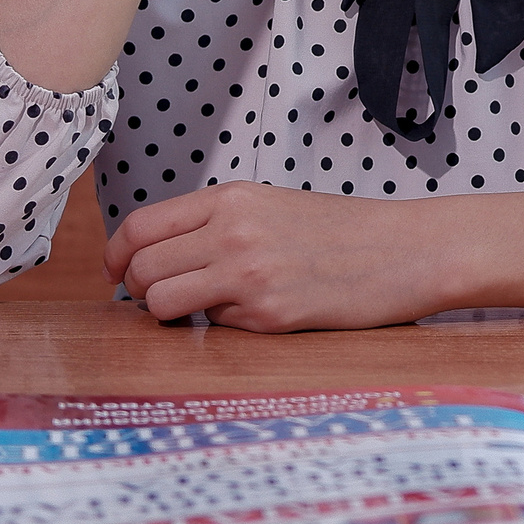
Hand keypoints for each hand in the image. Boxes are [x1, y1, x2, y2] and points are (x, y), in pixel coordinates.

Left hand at [105, 181, 463, 330]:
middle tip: (160, 298)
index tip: (116, 273)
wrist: (407, 251)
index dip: (116, 256)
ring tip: (203, 307)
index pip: (140, 227)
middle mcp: (232, 232)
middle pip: (141, 269)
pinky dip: (222, 325)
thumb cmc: (343, 231)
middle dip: (139, 290)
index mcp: (232, 198)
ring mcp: (248, 274)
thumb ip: (217, 224)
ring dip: (170, 313)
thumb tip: (157, 258)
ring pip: (161, 303)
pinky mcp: (268, 314)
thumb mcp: (273, 206)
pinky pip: (212, 325)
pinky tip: (258, 312)